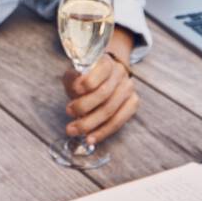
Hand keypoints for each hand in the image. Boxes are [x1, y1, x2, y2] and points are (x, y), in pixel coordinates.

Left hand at [61, 31, 138, 145]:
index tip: (74, 90)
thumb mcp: (77, 72)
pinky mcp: (133, 103)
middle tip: (68, 113)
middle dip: (83, 106)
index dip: (88, 82)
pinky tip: (91, 138)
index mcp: (106, 62)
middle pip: (104, 94)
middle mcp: (120, 74)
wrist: (109, 73)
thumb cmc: (88, 75)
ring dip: (90, 124)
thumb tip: (75, 90)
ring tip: (74, 130)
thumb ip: (73, 79)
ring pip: (111, 111)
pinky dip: (103, 132)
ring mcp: (128, 89)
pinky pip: (119, 122)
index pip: (101, 70)